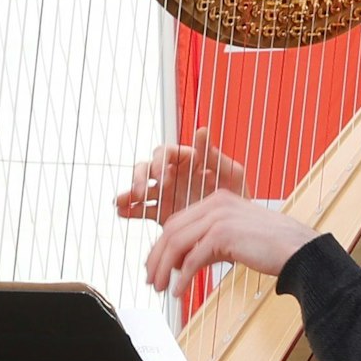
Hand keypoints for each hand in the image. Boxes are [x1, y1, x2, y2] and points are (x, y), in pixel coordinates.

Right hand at [114, 127, 247, 224]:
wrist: (236, 229)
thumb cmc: (238, 196)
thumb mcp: (231, 174)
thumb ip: (214, 154)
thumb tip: (202, 130)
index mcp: (188, 161)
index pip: (166, 153)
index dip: (159, 162)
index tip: (163, 177)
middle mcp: (174, 174)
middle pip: (147, 168)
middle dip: (141, 177)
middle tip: (141, 192)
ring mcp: (166, 194)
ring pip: (140, 187)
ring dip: (129, 192)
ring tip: (121, 201)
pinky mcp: (161, 213)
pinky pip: (141, 209)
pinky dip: (130, 209)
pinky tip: (122, 212)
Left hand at [145, 191, 318, 296]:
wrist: (299, 251)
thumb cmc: (273, 247)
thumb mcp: (235, 238)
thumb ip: (210, 244)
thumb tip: (185, 264)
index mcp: (218, 200)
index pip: (178, 221)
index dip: (162, 246)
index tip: (156, 266)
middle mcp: (216, 203)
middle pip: (171, 230)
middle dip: (157, 258)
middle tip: (151, 279)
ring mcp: (219, 217)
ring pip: (177, 243)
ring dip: (164, 269)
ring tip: (159, 288)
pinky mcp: (223, 235)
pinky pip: (193, 259)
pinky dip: (182, 277)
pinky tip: (178, 291)